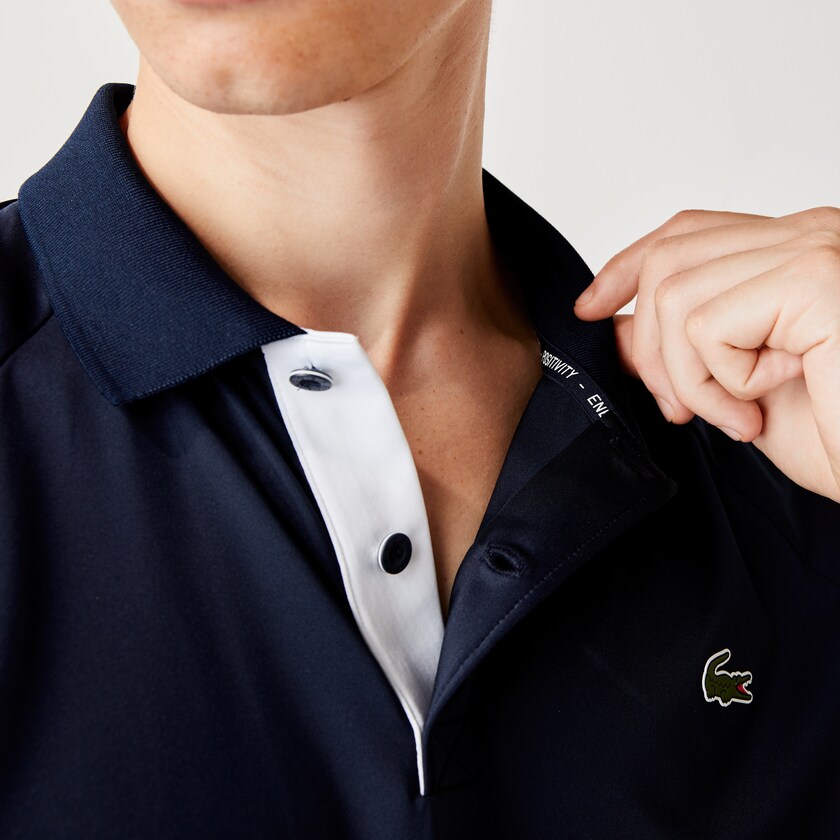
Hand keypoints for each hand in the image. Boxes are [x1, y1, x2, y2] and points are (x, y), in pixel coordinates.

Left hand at [573, 207, 839, 502]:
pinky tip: (763, 404)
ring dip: (689, 376)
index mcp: (791, 251)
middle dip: (650, 347)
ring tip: (736, 415)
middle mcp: (807, 234)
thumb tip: (610, 324)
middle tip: (679, 408)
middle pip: (667, 260)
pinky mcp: (814, 278)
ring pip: (675, 295)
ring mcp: (814, 249)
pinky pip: (706, 326)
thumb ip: (677, 347)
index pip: (686, 232)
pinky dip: (719, 382)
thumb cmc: (837, 435)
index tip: (590, 308)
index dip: (626, 266)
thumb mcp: (731, 387)